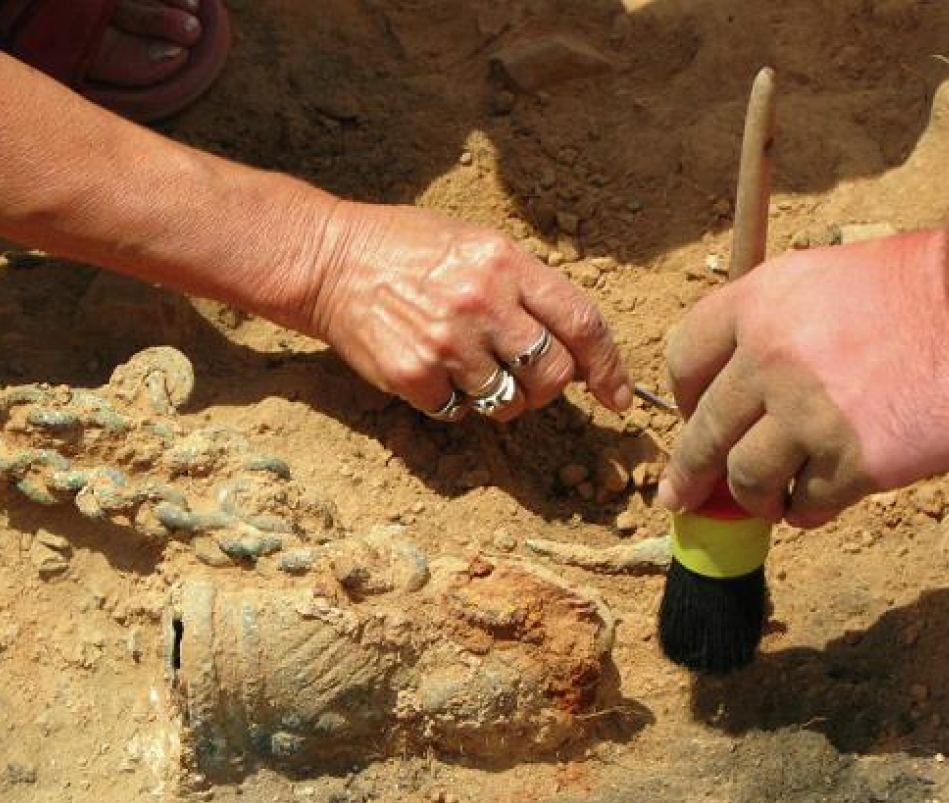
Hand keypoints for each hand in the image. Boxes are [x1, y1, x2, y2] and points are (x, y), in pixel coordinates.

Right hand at [303, 201, 632, 419]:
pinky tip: (433, 370)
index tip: (619, 397)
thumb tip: (574, 345)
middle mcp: (483, 302)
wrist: (330, 260)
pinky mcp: (415, 376)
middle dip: (548, 387)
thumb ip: (525, 288)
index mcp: (506, 263)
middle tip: (526, 378)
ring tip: (468, 365)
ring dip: (500, 397)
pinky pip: (461, 412)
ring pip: (510, 402)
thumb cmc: (407, 249)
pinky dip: (455, 402)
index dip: (608, 367)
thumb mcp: (476, 245)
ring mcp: (448, 343)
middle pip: (554, 374)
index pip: (581, 322)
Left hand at [657, 230, 948, 526]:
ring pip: (746, 478)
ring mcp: (807, 414)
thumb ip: (771, 327)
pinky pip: (805, 504)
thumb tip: (736, 387)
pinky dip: (805, 511)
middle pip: (702, 432)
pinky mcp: (851, 463)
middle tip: (680, 497)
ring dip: (753, 497)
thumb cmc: (916, 290)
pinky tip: (816, 503)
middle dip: (688, 474)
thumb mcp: (821, 278)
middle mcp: (769, 359)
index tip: (690, 417)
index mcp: (757, 305)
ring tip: (770, 501)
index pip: (683, 360)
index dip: (683, 397)